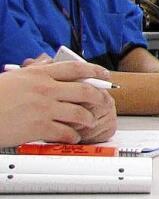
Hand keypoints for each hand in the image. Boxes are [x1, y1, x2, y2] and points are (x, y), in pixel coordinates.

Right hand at [0, 62, 116, 144]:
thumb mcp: (14, 76)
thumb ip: (34, 70)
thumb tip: (47, 62)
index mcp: (38, 74)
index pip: (76, 68)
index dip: (95, 71)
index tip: (104, 75)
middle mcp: (45, 89)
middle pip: (85, 91)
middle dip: (99, 97)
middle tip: (104, 102)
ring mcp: (44, 108)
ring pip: (80, 113)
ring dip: (88, 119)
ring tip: (88, 122)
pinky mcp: (40, 127)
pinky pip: (67, 132)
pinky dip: (73, 135)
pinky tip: (73, 136)